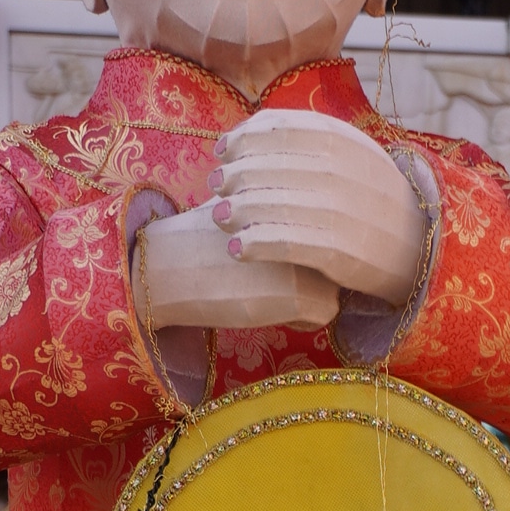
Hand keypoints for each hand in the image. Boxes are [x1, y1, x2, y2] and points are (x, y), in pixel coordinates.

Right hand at [133, 201, 338, 332]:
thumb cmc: (213, 236)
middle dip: (314, 267)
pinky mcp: (302, 294)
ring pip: (335, 285)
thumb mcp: (253, 200)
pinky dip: (302, 318)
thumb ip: (289, 199)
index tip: (274, 247)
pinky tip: (269, 306)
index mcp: (303, 192)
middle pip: (337, 256)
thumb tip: (333, 209)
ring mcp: (309, 258)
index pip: (332, 228)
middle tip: (269, 269)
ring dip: (311, 292)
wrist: (172, 266)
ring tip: (268, 285)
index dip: (307, 242)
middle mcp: (313, 222)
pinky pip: (325, 314)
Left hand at [209, 110, 428, 304]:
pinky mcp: (336, 249)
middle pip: (262, 166)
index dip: (241, 138)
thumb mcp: (353, 154)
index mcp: (342, 139)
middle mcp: (338, 170)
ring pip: (265, 204)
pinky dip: (252, 245)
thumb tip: (253, 127)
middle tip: (216, 188)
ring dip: (234, 211)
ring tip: (220, 218)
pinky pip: (280, 242)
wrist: (418, 246)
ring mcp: (338, 209)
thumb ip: (311, 137)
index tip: (224, 151)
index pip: (274, 129)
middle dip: (232, 176)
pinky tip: (237, 249)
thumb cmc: (373, 199)